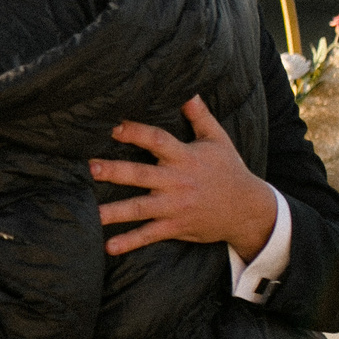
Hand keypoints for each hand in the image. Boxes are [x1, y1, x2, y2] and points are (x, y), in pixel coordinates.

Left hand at [91, 96, 279, 258]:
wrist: (247, 210)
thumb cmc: (229, 170)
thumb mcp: (218, 140)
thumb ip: (200, 117)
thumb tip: (189, 92)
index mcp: (185, 157)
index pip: (158, 141)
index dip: (136, 133)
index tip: (114, 127)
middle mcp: (177, 182)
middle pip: (141, 174)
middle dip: (115, 171)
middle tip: (91, 168)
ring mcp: (175, 206)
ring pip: (140, 209)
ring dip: (115, 212)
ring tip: (92, 213)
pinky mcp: (175, 226)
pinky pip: (149, 235)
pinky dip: (130, 242)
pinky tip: (109, 246)